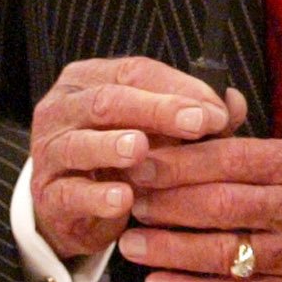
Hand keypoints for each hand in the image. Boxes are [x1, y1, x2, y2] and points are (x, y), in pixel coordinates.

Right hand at [26, 57, 246, 259]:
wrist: (78, 209)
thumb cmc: (124, 158)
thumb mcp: (160, 132)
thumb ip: (195, 116)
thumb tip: (234, 103)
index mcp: (91, 79)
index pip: (134, 72)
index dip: (178, 88)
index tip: (216, 110)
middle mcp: (63, 109)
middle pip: (108, 101)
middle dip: (156, 111)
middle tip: (196, 124)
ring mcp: (49, 151)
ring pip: (79, 143)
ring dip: (113, 145)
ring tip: (141, 149)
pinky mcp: (47, 195)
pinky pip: (70, 193)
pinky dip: (97, 196)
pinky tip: (123, 199)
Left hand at [119, 137, 281, 281]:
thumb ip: (267, 157)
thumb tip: (199, 145)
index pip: (230, 158)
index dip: (178, 161)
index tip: (138, 158)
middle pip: (219, 203)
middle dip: (164, 202)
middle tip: (124, 199)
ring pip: (222, 250)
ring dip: (170, 248)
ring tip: (131, 244)